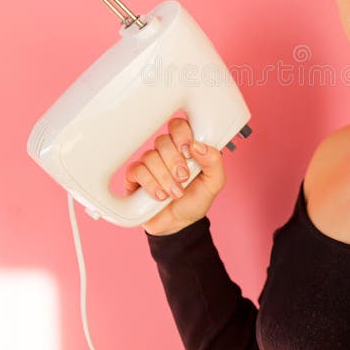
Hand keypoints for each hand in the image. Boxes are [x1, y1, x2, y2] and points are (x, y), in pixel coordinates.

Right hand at [124, 116, 226, 234]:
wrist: (180, 224)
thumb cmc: (195, 200)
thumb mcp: (214, 182)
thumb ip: (213, 161)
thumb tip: (199, 146)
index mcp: (184, 147)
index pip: (178, 126)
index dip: (181, 135)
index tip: (189, 152)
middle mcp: (166, 152)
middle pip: (162, 141)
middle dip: (175, 162)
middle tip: (183, 178)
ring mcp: (149, 164)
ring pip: (150, 157)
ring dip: (165, 177)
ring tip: (175, 193)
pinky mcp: (135, 177)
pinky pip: (137, 171)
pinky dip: (151, 184)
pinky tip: (160, 195)